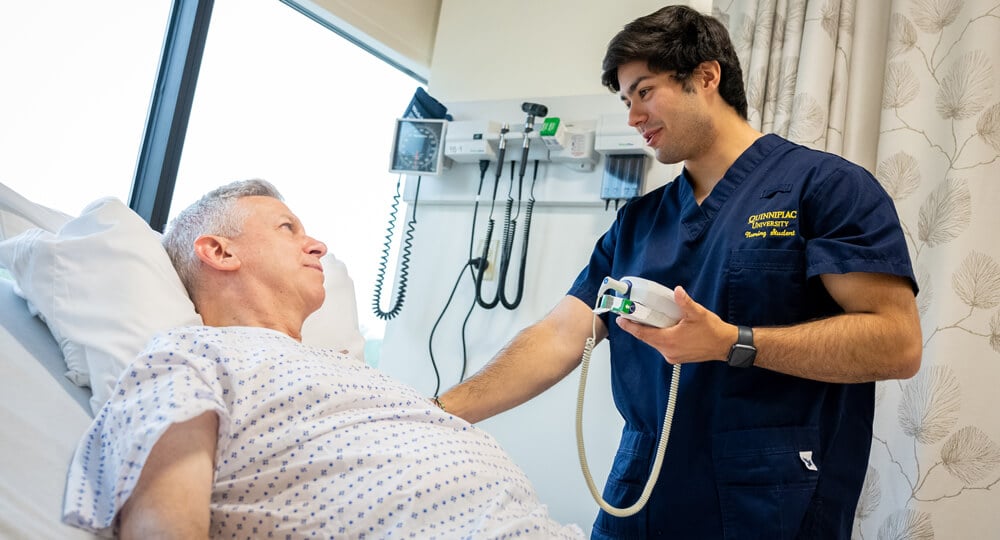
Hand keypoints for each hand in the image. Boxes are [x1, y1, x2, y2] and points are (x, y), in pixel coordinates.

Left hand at [614, 286, 735, 364]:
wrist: (725, 345)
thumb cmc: (712, 331)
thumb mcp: (697, 313)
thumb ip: (684, 302)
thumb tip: (677, 292)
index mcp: (669, 341)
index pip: (643, 334)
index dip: (630, 326)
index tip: (620, 319)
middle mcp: (668, 351)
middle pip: (647, 338)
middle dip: (639, 326)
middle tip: (632, 314)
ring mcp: (672, 355)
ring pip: (655, 342)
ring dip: (651, 332)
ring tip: (649, 319)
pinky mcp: (677, 356)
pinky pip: (663, 346)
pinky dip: (660, 337)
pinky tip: (663, 327)